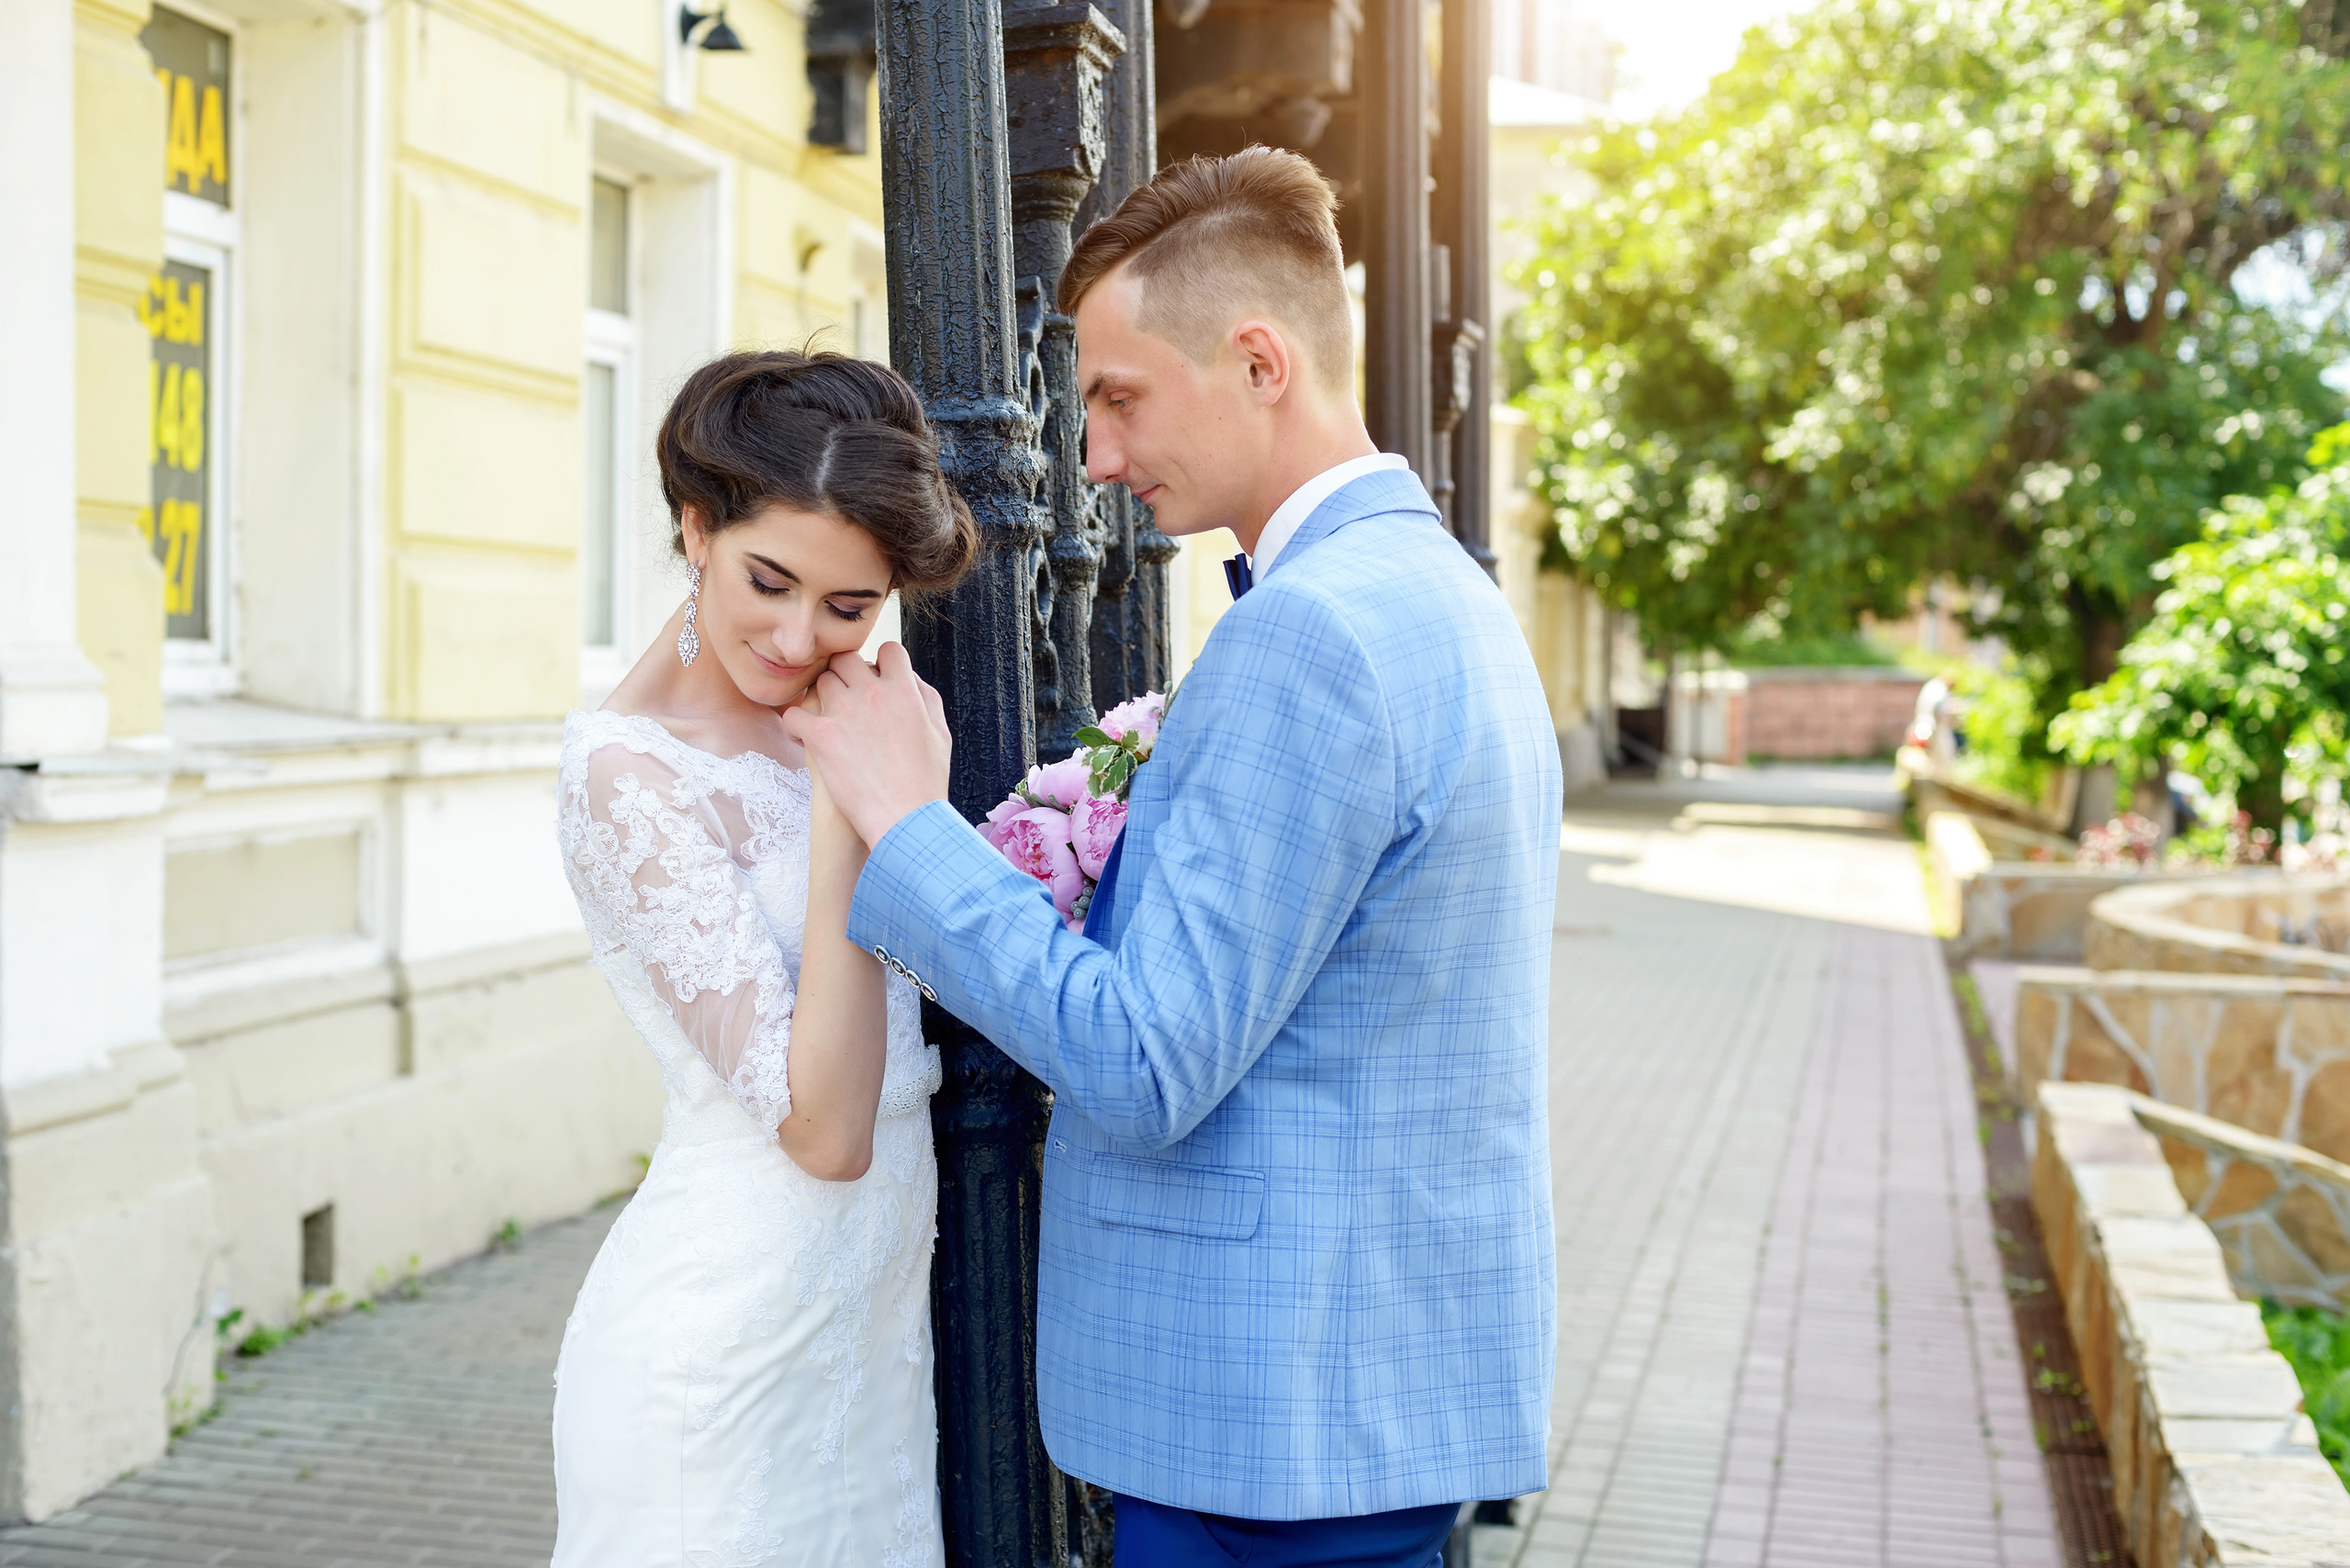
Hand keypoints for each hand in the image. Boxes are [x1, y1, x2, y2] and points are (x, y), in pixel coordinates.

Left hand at [780, 642, 951, 847]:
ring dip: (821, 698)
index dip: (881, 663)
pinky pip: (794, 714)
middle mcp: (873, 693)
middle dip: (844, 674)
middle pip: (846, 660)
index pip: (889, 650)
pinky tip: (802, 737)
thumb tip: (907, 678)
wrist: (906, 819)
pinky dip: (795, 724)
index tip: (876, 681)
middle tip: (845, 698)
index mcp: (904, 689)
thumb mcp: (940, 732)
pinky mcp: (820, 736)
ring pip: (820, 682)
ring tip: (825, 720)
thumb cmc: (925, 781)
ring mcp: (844, 712)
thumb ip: (924, 697)